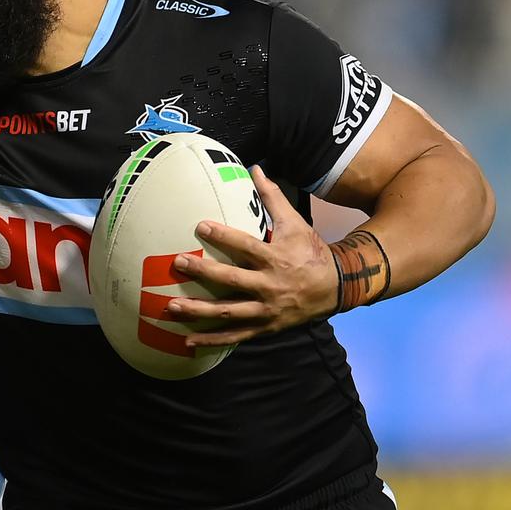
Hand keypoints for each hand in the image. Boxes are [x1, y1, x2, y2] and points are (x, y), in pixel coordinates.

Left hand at [164, 166, 337, 346]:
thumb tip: (255, 168)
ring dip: (199, 311)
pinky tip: (188, 342)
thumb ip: (272, 198)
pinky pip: (235, 336)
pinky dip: (213, 341)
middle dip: (204, 272)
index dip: (224, 236)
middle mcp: (270, 286)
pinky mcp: (265, 327)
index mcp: (276, 259)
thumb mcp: (295, 222)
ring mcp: (266, 310)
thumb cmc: (310, 251)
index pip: (246, 246)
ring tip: (172, 307)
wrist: (337, 288)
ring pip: (229, 313)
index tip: (200, 225)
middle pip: (232, 280)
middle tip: (177, 263)